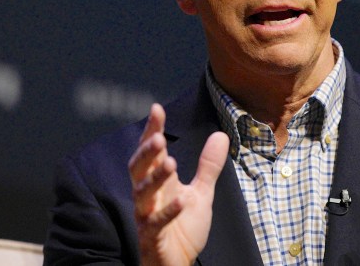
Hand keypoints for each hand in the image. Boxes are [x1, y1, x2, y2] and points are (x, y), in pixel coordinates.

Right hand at [128, 103, 228, 265]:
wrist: (177, 264)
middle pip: (138, 169)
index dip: (151, 131)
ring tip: (170, 163)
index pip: (151, 152)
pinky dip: (168, 212)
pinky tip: (181, 201)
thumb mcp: (201, 193)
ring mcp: (147, 216)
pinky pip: (156, 223)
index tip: (156, 109)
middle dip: (146, 152)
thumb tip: (220, 136)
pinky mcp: (152, 237)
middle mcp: (148, 196)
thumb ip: (208, 166)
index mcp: (158, 182)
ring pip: (142, 194)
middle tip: (159, 137)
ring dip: (155, 178)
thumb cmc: (182, 228)